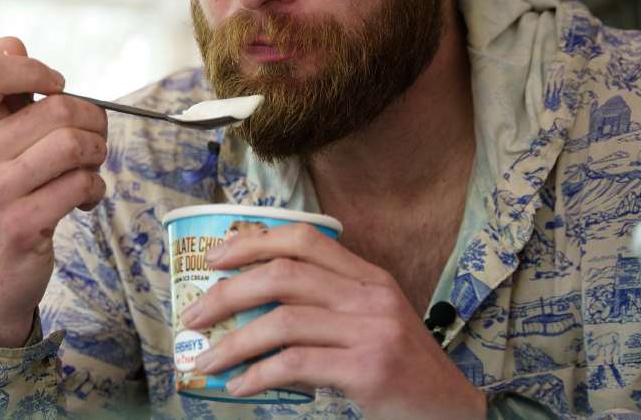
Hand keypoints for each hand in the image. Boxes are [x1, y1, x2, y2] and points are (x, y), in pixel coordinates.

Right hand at [0, 37, 107, 346]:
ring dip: (97, 155)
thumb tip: (11, 42)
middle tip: (92, 140)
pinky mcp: (21, 225)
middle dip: (92, 121)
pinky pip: (81, 185)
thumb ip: (2, 94)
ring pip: (74, 145)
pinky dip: (95, 189)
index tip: (56, 85)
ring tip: (90, 168)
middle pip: (57, 109)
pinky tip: (85, 198)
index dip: (33, 69)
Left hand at [180, 223, 484, 419]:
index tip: (212, 258)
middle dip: (226, 293)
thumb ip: (323, 305)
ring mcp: (372, 331)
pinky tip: (239, 385)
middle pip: (282, 274)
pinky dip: (258, 375)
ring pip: (282, 322)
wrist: (450, 412)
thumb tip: (247, 304)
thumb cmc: (399, 369)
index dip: (252, 242)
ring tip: (205, 361)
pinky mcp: (369, 370)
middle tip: (191, 315)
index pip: (304, 238)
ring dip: (233, 342)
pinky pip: (296, 365)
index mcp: (368, 276)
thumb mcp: (368, 322)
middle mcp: (371, 296)